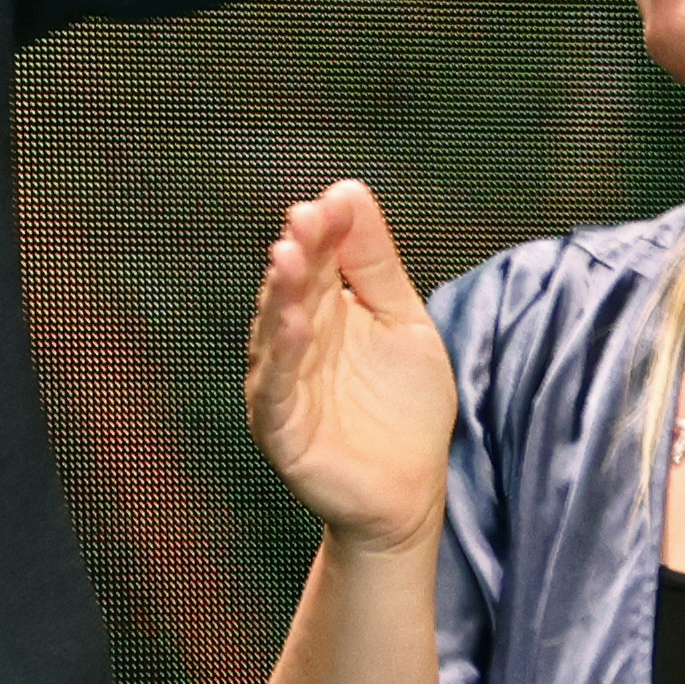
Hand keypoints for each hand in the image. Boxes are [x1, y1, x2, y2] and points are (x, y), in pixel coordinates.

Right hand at [246, 178, 458, 554]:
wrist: (410, 494)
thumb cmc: (405, 409)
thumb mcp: (403, 322)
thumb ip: (376, 263)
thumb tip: (349, 189)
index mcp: (324, 308)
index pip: (319, 257)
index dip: (324, 228)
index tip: (334, 200)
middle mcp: (295, 338)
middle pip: (293, 287)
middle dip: (299, 251)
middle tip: (305, 219)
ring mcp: (283, 381)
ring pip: (274, 330)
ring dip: (282, 294)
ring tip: (290, 257)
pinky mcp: (281, 426)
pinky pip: (275, 386)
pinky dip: (281, 355)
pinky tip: (294, 325)